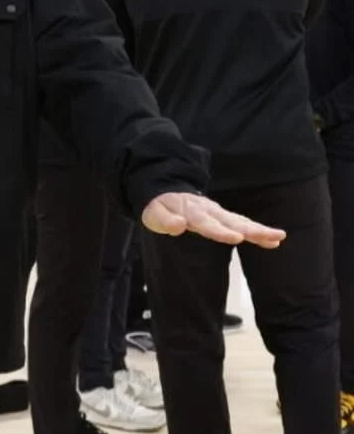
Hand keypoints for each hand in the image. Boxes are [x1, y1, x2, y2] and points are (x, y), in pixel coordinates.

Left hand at [142, 192, 285, 248]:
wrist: (165, 193)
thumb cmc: (159, 208)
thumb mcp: (154, 215)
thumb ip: (166, 221)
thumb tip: (180, 225)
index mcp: (191, 211)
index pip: (207, 223)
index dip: (221, 231)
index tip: (237, 238)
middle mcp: (209, 211)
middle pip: (232, 221)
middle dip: (253, 230)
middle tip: (272, 236)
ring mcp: (218, 213)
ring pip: (241, 222)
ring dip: (260, 230)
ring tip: (279, 237)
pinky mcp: (224, 217)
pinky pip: (242, 223)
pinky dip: (257, 231)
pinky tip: (274, 241)